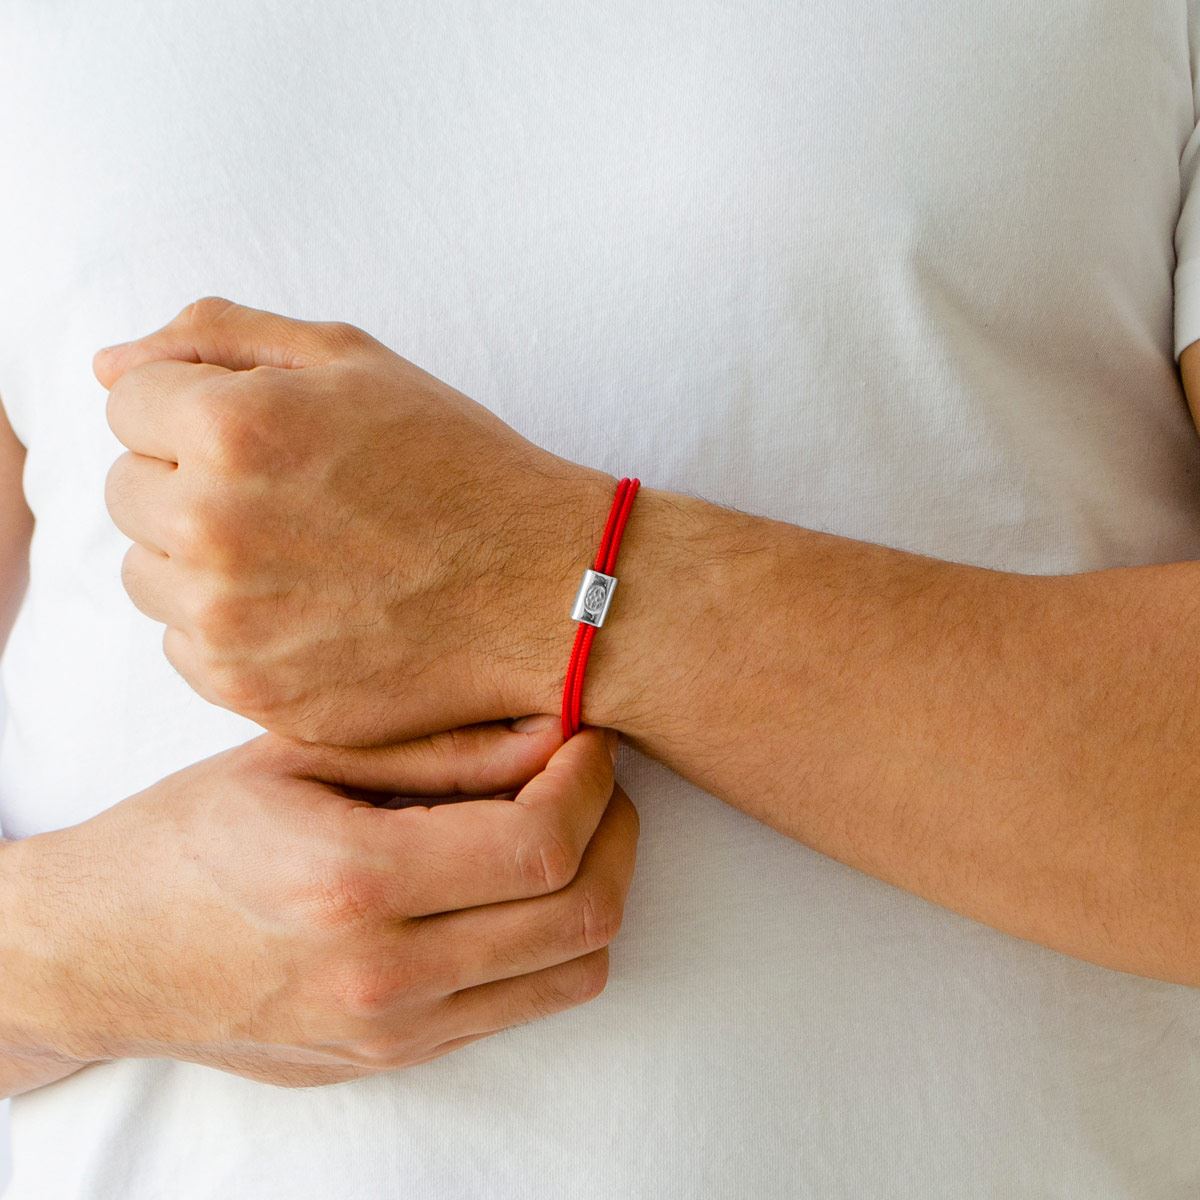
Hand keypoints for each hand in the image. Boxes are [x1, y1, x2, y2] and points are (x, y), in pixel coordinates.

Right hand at [4, 719, 637, 1087]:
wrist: (102, 953)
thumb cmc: (189, 835)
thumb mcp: (301, 759)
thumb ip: (438, 751)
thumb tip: (551, 734)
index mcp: (353, 881)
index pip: (539, 845)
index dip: (589, 782)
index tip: (587, 740)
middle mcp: (384, 973)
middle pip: (579, 914)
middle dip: (617, 830)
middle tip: (595, 776)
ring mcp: (395, 1031)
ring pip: (572, 970)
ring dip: (599, 888)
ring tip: (571, 827)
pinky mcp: (397, 1058)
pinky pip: (524, 1004)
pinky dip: (553, 939)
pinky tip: (520, 884)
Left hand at [96, 297, 617, 744]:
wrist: (542, 588)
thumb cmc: (457, 465)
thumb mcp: (354, 360)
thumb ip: (218, 336)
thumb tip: (106, 365)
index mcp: (232, 429)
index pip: (126, 405)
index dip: (194, 411)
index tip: (262, 436)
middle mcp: (212, 529)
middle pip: (125, 491)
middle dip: (187, 482)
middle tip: (287, 496)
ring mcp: (229, 623)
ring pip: (147, 574)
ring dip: (198, 559)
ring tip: (297, 554)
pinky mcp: (251, 693)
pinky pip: (184, 647)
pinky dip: (227, 628)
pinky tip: (304, 609)